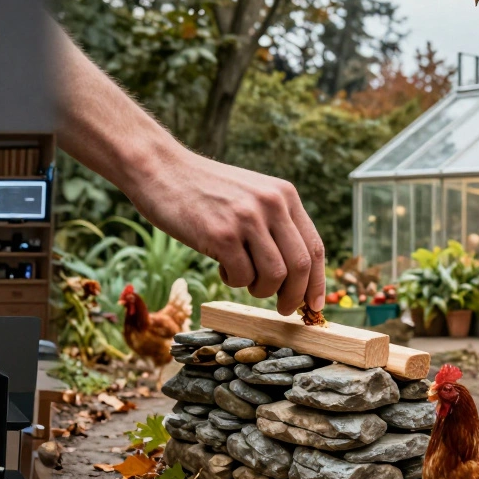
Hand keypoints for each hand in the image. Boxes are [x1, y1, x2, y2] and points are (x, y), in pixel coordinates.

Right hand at [130, 151, 324, 314]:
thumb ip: (274, 223)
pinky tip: (221, 266)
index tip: (315, 305)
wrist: (160, 169)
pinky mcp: (221, 235)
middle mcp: (272, 204)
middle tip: (283, 309)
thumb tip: (295, 274)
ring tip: (242, 279)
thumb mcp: (250, 195)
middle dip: (294, 297)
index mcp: (284, 195)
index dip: (318, 282)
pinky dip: (234, 281)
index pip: (315, 247)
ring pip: (274, 276)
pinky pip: (242, 277)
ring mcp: (247, 219)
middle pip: (300, 266)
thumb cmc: (202, 190)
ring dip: (260, 290)